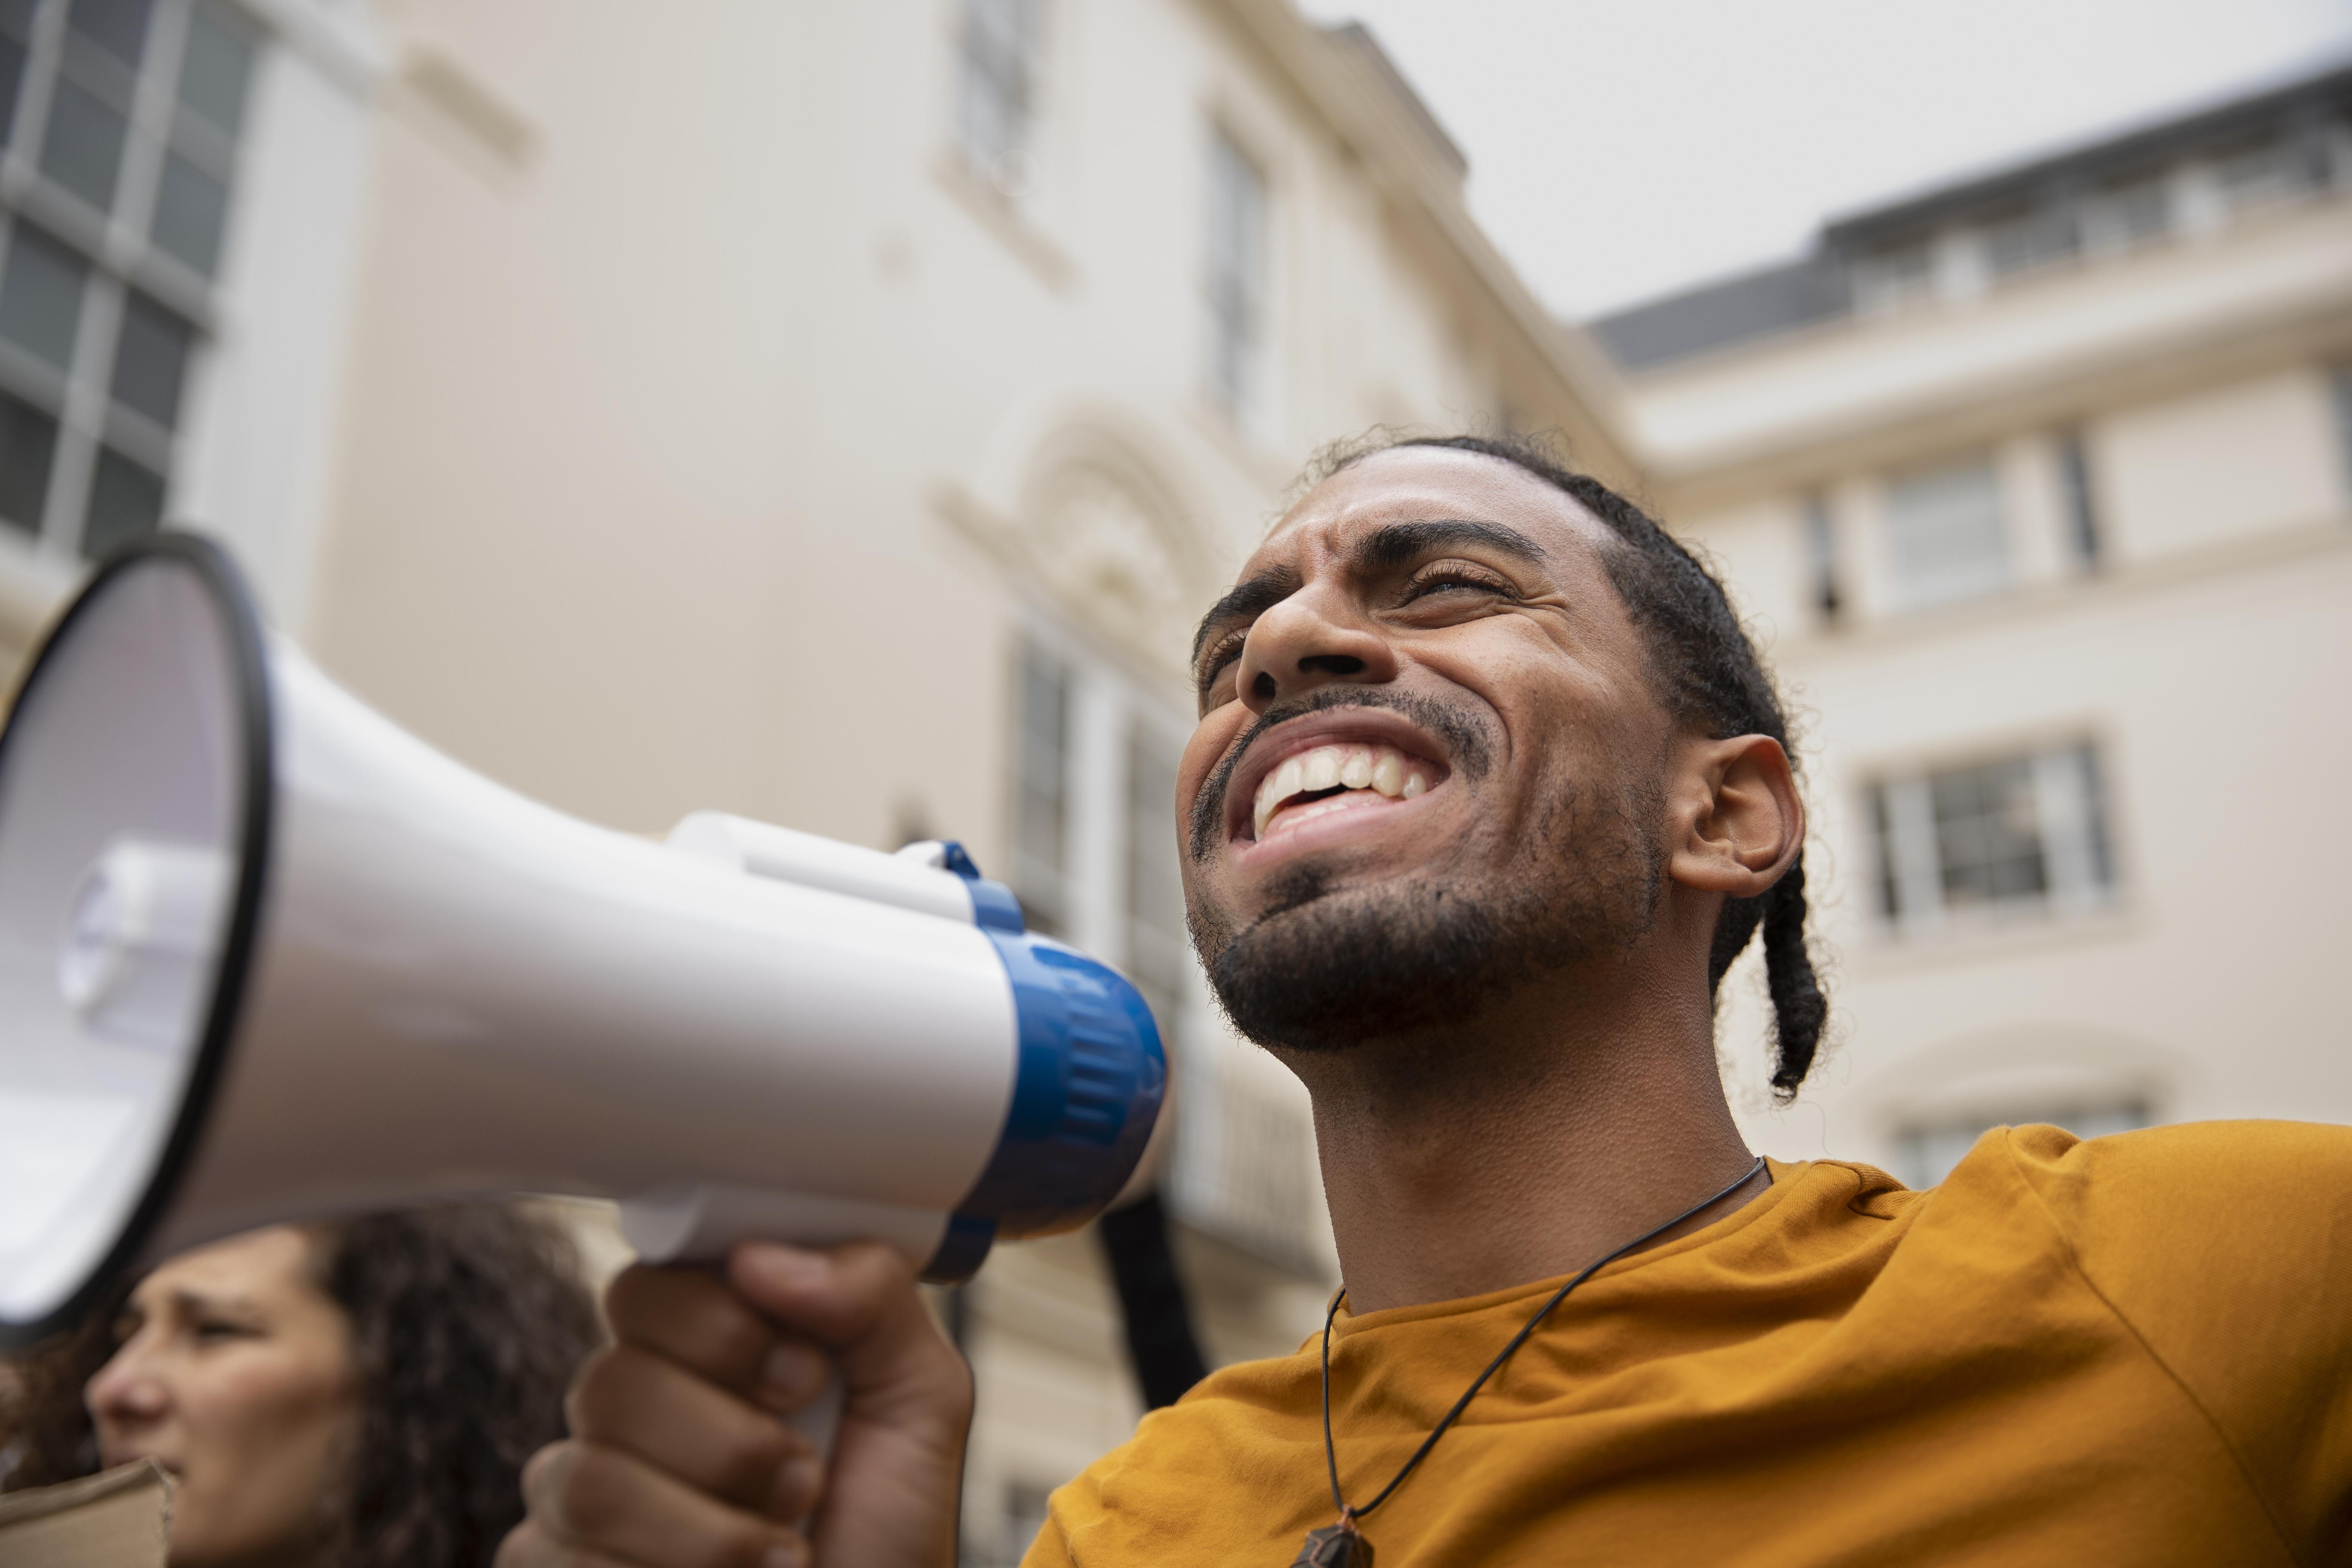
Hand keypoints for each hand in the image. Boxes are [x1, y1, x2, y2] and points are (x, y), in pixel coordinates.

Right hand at [497, 1240, 973, 1567]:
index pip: (646, 1288)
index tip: (803, 1376)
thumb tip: (756, 1257)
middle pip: (610, 1382)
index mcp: (702, 1350)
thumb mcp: (918, 1398)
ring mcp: (581, 1500)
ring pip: (588, 1481)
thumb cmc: (888, 1528)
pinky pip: (561, 1560)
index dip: (719, 1328)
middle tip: (805, 1477)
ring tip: (783, 1551)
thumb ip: (871, 1296)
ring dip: (713, 1530)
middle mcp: (629, 1415)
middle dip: (731, 1441)